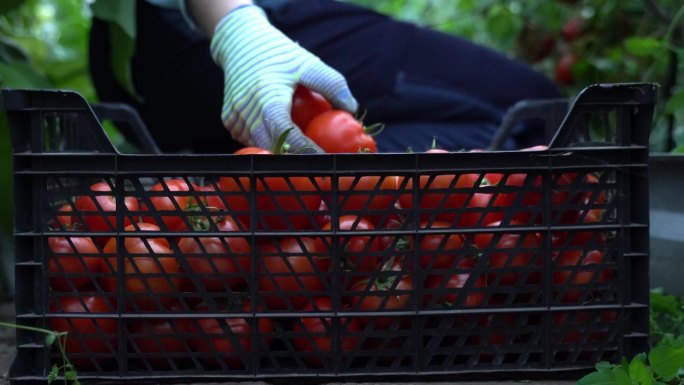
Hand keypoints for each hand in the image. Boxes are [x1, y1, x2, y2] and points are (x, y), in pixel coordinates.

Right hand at [210, 5, 357, 151]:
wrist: (241, 42)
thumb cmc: (280, 54)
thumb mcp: (309, 64)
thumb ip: (332, 85)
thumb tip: (352, 110)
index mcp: (267, 98)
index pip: (286, 134)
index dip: (305, 151)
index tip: (324, 160)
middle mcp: (246, 111)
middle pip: (272, 147)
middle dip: (294, 159)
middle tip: (316, 164)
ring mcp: (234, 118)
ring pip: (260, 147)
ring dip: (279, 153)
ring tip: (301, 156)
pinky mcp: (229, 121)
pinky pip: (250, 140)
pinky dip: (265, 143)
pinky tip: (281, 141)